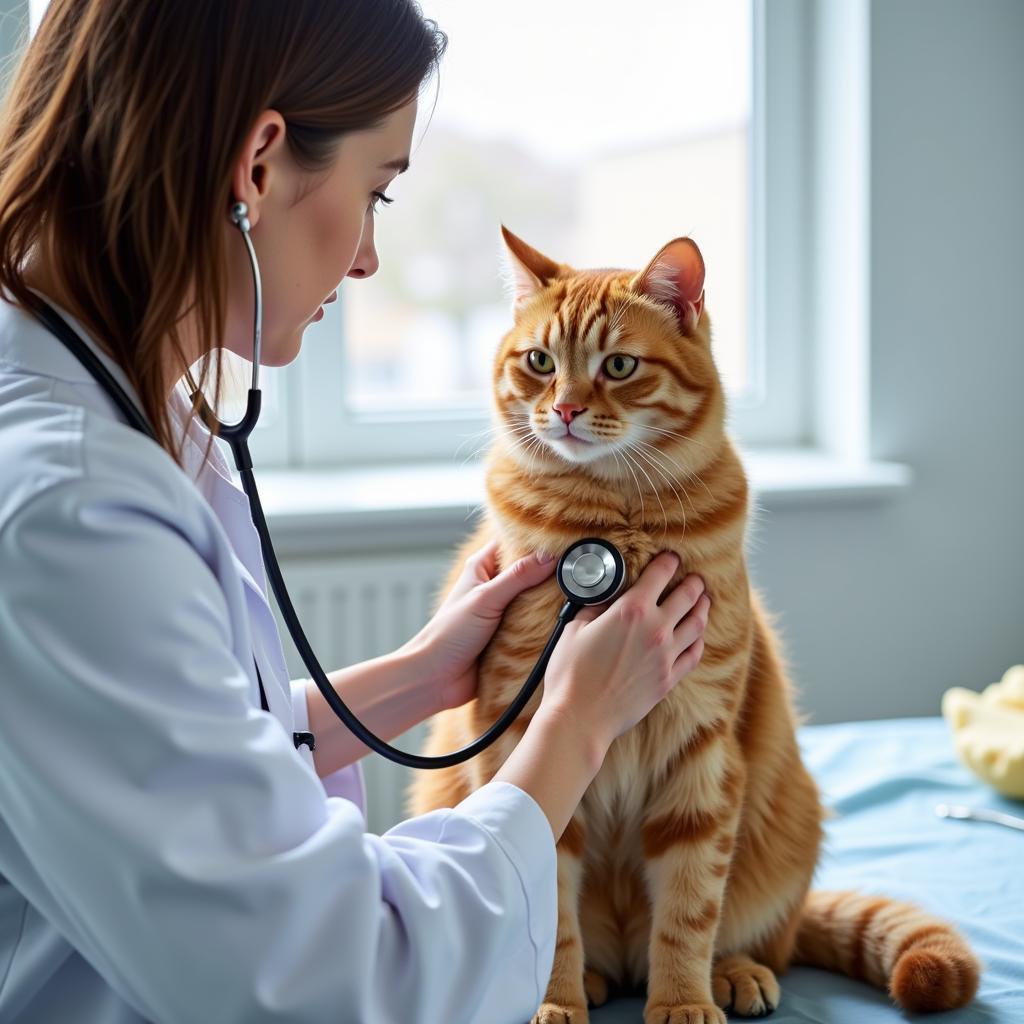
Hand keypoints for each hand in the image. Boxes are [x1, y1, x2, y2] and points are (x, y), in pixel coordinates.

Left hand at [403, 538, 557, 712]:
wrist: (437, 678)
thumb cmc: (449, 633)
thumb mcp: (486, 598)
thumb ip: (518, 577)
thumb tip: (549, 557)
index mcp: (482, 568)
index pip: (513, 543)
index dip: (535, 539)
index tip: (563, 539)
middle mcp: (494, 587)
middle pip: (529, 572)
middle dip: (549, 573)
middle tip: (576, 570)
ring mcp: (503, 612)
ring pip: (535, 600)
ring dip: (549, 602)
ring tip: (574, 595)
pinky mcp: (510, 636)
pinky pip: (535, 626)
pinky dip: (546, 625)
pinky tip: (564, 621)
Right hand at [540, 552, 708, 750]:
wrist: (581, 717)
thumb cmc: (571, 675)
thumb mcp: (574, 629)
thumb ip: (595, 609)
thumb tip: (605, 602)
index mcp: (631, 610)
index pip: (660, 575)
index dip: (668, 562)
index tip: (671, 558)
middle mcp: (655, 629)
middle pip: (687, 597)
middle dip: (693, 583)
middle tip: (696, 578)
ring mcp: (666, 656)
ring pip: (697, 625)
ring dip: (702, 609)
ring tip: (704, 601)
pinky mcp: (669, 679)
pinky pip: (693, 655)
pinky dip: (699, 642)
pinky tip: (697, 637)